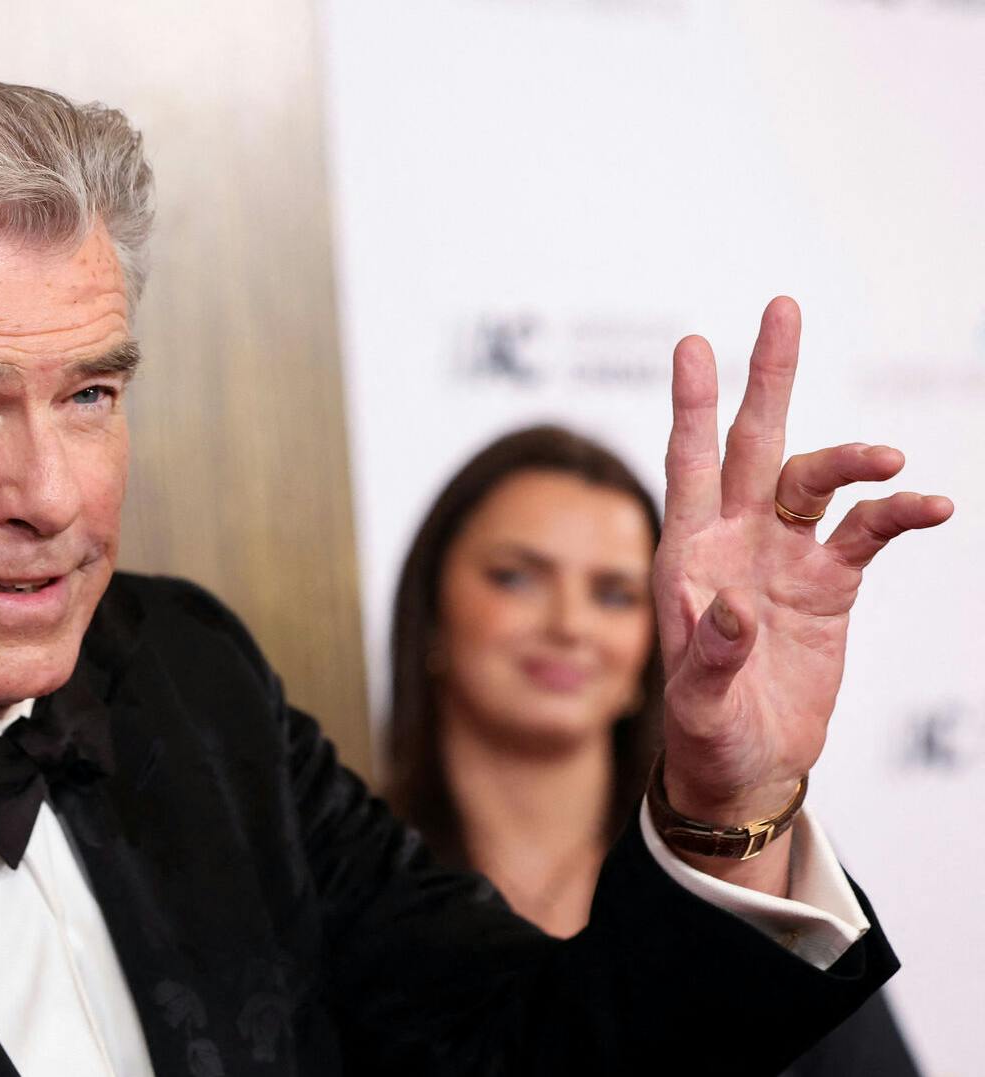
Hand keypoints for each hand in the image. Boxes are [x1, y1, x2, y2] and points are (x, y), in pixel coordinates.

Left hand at [654, 298, 952, 873]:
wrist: (746, 765)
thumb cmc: (704, 731)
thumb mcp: (696, 702)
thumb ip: (710, 654)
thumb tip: (730, 604)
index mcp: (686, 555)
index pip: (687, 464)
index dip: (690, 405)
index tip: (694, 342)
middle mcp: (735, 539)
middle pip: (753, 443)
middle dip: (767, 378)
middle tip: (782, 309)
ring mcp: (785, 555)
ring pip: (817, 480)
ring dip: (851, 461)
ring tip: (888, 461)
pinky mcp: (831, 583)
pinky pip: (869, 533)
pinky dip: (896, 514)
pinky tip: (928, 506)